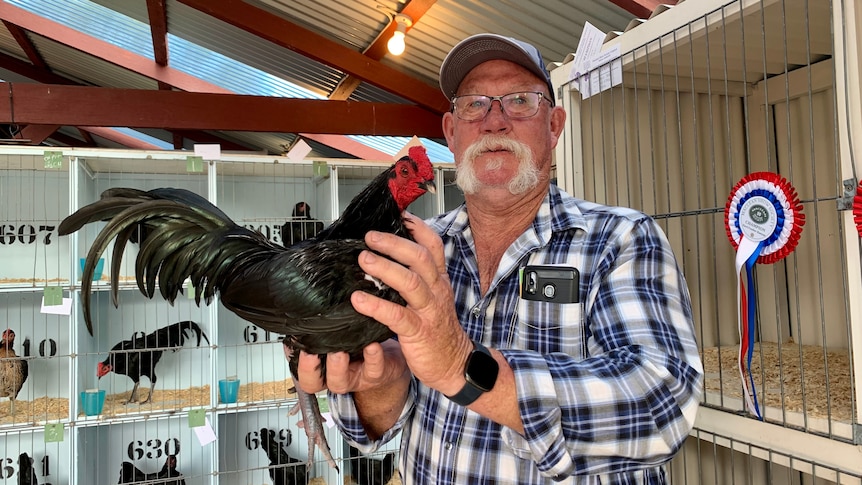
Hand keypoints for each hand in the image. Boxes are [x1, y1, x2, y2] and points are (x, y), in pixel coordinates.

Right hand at [294, 340, 407, 394]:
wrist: (392, 358)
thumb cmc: (361, 346)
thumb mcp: (340, 339)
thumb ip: (322, 332)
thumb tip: (302, 315)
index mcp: (323, 369)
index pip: (301, 373)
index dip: (295, 361)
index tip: (293, 343)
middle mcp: (335, 377)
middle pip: (313, 383)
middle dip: (310, 368)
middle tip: (310, 352)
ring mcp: (355, 378)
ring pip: (340, 381)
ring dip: (337, 366)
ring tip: (338, 351)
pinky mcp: (377, 374)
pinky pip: (373, 369)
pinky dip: (372, 356)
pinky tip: (371, 344)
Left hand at [351, 213, 472, 396]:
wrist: (453, 365)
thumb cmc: (437, 330)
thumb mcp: (432, 299)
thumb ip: (415, 279)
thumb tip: (385, 257)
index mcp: (439, 281)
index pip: (433, 246)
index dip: (417, 228)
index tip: (399, 214)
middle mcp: (436, 291)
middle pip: (420, 258)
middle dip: (394, 244)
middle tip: (370, 237)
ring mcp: (429, 311)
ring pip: (410, 282)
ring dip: (385, 268)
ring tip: (362, 260)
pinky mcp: (419, 332)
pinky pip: (397, 315)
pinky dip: (376, 306)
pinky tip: (358, 300)